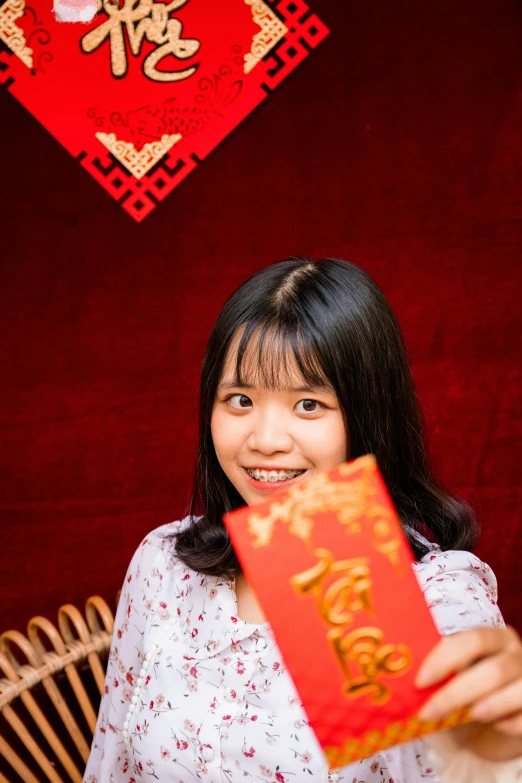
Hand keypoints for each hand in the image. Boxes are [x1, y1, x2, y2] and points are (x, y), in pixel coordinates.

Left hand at [416, 626, 521, 762]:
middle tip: (427, 712)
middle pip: (493, 670)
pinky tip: (493, 726)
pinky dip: (507, 725)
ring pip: (515, 692)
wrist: (494, 723)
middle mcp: (516, 653)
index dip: (446, 659)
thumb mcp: (454, 676)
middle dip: (457, 694)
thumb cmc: (468, 691)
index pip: (472, 640)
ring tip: (466, 717)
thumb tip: (406, 678)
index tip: (420, 681)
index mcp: (493, 637)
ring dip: (486, 708)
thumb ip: (441, 672)